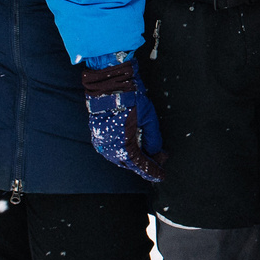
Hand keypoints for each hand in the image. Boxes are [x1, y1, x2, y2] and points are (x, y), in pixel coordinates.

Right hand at [77, 55, 165, 179]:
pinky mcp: (98, 136)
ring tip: (148, 153)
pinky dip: (124, 152)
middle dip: (145, 164)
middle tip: (159, 160)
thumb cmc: (130, 98)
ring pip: (121, 158)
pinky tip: (133, 146)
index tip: (161, 175)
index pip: (141, 165)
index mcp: (124, 145)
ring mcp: (102, 143)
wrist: (109, 84)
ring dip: (134, 158)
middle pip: (130, 164)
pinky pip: (113, 150)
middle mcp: (110, 148)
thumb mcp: (149, 118)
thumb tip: (155, 152)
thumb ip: (153, 138)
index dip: (152, 171)